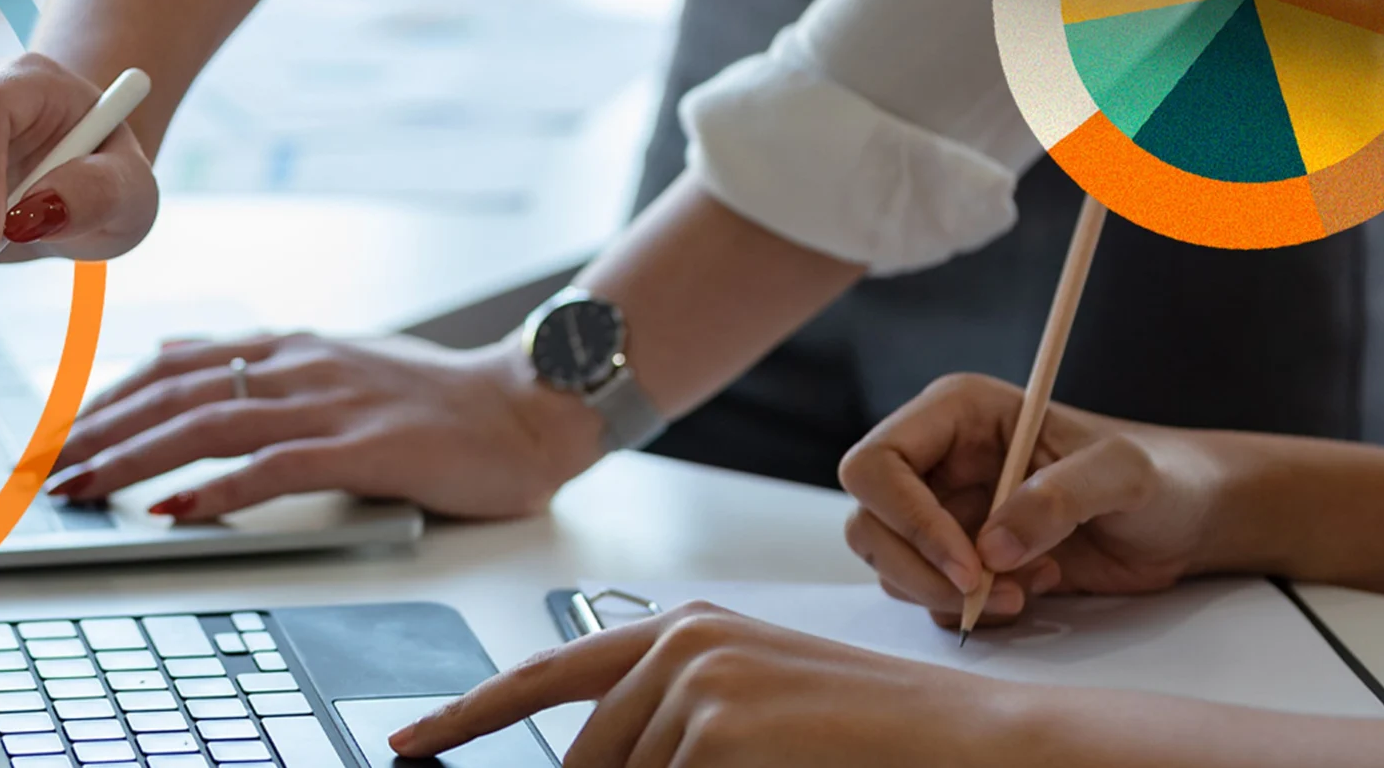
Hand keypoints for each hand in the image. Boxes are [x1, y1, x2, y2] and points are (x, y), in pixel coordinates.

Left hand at [45, 333, 600, 519]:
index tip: (55, 433)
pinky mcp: (364, 448)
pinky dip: (216, 489)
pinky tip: (174, 509)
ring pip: (207, 423)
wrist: (528, 406)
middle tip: (42, 468)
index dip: (106, 398)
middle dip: (97, 430)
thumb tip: (182, 362)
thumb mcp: (335, 367)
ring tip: (81, 486)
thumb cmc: (437, 401)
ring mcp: (330, 404)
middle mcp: (298, 365)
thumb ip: (262, 369)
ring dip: (134, 458)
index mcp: (289, 347)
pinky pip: (274, 467)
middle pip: (173, 392)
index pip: (173, 365)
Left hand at [392, 602, 1047, 766]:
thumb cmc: (873, 734)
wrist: (972, 738)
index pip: (545, 675)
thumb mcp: (753, 709)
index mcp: (682, 630)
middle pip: (585, 764)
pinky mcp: (715, 729)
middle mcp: (678, 644)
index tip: (412, 739)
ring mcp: (693, 684)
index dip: (467, 713)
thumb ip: (665, 726)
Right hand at [837, 374, 1224, 627]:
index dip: (907, 518)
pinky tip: (1031, 589)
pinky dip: (969, 609)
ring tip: (1025, 588)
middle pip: (869, 522)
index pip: (876, 464)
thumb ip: (1061, 498)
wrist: (1187, 519)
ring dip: (947, 594)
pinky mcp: (959, 557)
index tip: (968, 564)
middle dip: (919, 570)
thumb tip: (990, 549)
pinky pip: (926, 595)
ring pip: (889, 564)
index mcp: (957, 415)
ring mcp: (943, 511)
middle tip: (985, 592)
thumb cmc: (1163, 475)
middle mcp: (937, 460)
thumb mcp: (1126, 473)